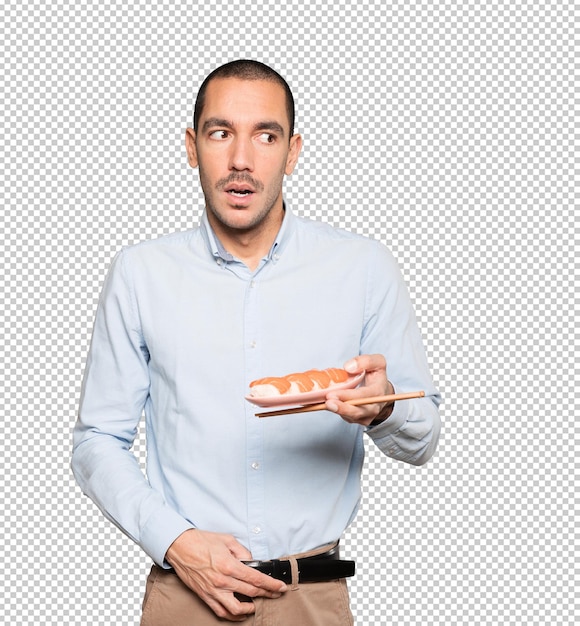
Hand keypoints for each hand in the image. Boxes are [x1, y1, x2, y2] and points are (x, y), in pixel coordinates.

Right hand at [165, 529, 286, 621]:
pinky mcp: (205, 596)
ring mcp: (213, 591)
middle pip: (251, 593)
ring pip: (237, 609)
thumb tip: (252, 560)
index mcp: (229, 565)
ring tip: (258, 604)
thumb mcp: (227, 540)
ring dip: (250, 609)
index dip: (271, 585)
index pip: (256, 579)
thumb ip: (243, 551)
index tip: (280, 587)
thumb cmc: (202, 541)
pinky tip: (240, 612)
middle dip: (267, 594)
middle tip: (276, 593)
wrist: (180, 547)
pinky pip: (221, 612)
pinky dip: (233, 615)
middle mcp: (222, 581)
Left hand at [325, 354, 394, 426]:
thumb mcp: (378, 361)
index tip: (333, 394)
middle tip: (327, 402)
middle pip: (357, 411)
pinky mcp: (356, 420)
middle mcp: (373, 407)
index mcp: (378, 392)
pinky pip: (343, 417)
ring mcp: (364, 416)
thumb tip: (348, 367)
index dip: (348, 396)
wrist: (382, 392)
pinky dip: (333, 410)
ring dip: (335, 410)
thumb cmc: (377, 376)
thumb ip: (366, 361)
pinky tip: (323, 404)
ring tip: (323, 404)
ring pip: (349, 416)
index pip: (363, 396)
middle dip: (341, 408)